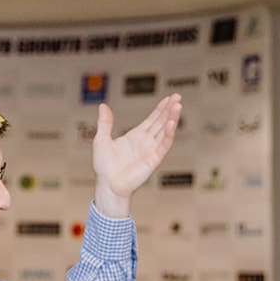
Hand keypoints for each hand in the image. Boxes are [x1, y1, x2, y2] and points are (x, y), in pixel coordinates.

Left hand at [91, 93, 180, 217]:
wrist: (108, 184)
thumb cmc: (104, 166)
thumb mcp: (101, 140)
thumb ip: (105, 123)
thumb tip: (103, 105)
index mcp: (135, 136)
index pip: (152, 119)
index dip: (161, 108)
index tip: (169, 98)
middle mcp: (146, 142)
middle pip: (161, 122)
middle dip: (170, 109)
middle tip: (177, 96)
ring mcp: (151, 150)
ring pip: (165, 131)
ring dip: (172, 118)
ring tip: (178, 106)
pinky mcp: (153, 159)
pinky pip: (163, 145)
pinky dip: (169, 134)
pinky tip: (172, 123)